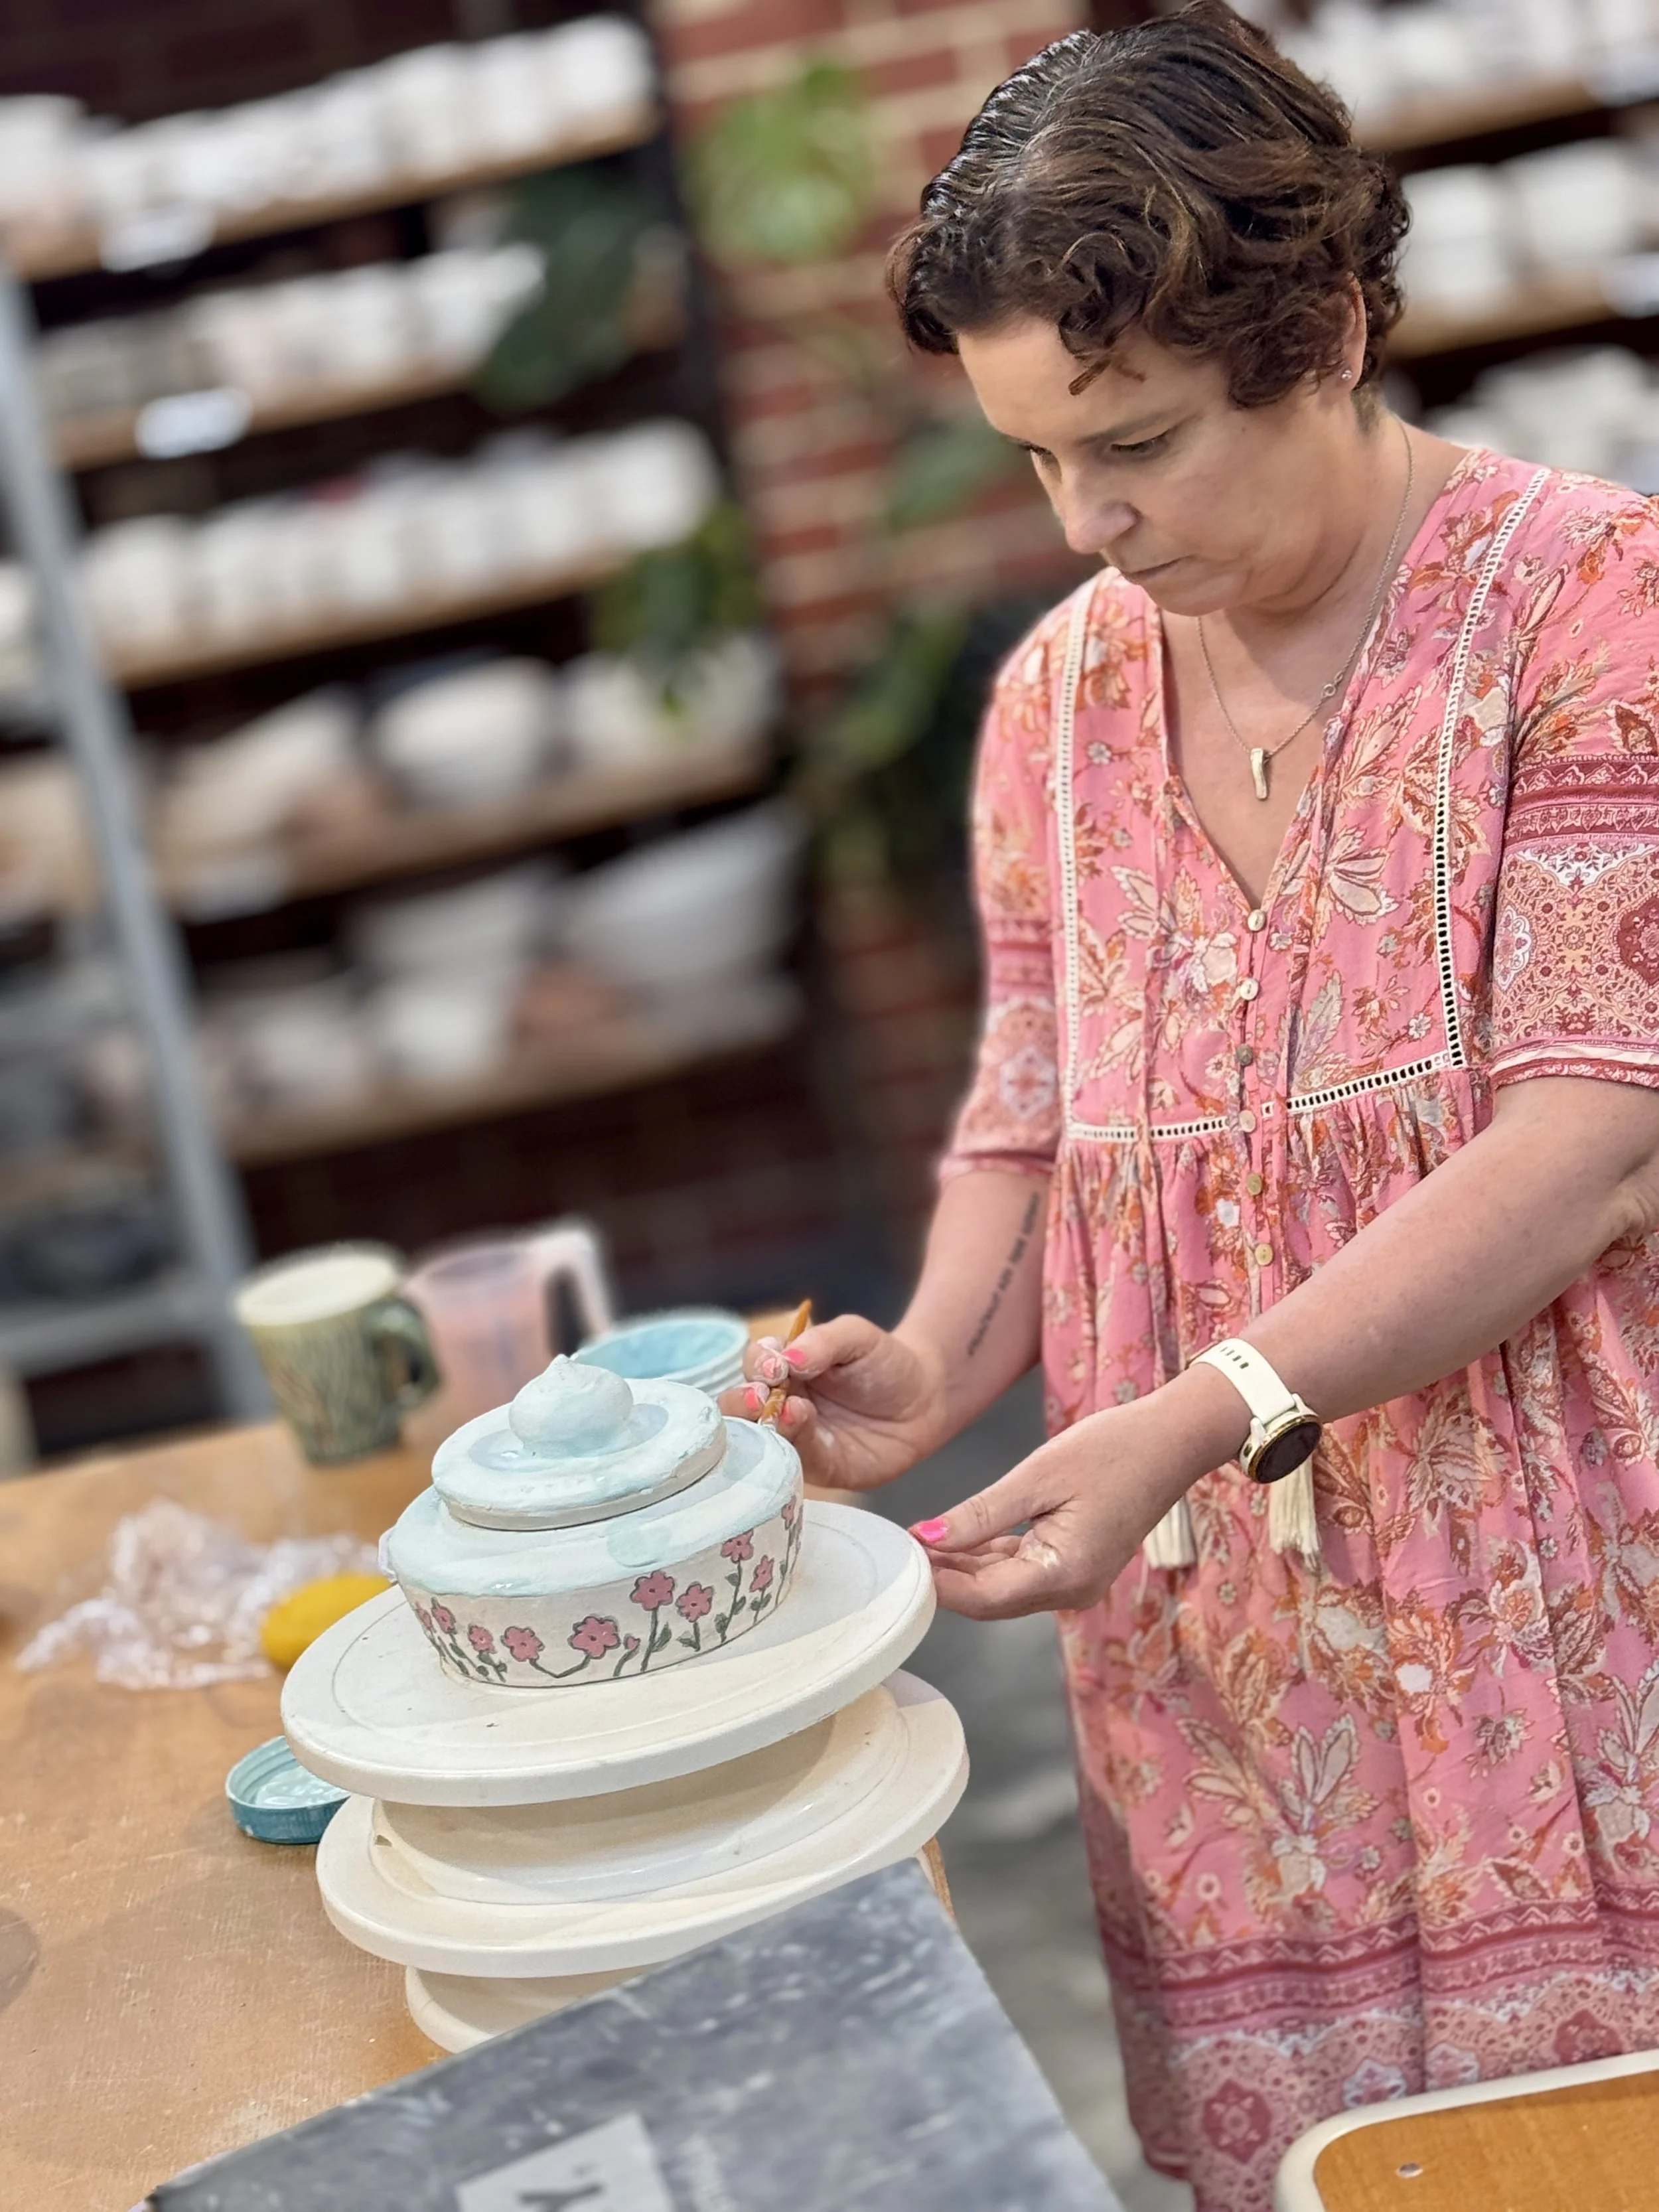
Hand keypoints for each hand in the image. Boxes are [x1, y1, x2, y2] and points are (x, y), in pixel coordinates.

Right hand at [719, 1316, 946, 1492]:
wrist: (927, 1399)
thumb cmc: (887, 1363)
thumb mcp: (857, 1337)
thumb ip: (823, 1342)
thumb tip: (786, 1359)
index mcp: (786, 1366)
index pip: (755, 1363)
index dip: (758, 1363)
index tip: (773, 1365)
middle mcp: (782, 1401)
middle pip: (741, 1404)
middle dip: (742, 1400)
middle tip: (760, 1396)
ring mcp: (797, 1436)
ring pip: (762, 1437)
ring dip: (764, 1425)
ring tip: (785, 1411)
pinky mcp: (817, 1465)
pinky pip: (796, 1460)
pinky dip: (795, 1445)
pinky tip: (803, 1426)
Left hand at [913, 1370, 1246, 1618]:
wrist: (1171, 1441)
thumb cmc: (1112, 1449)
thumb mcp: (1037, 1477)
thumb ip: (979, 1516)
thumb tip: (926, 1538)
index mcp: (1063, 1574)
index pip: (980, 1597)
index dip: (935, 1582)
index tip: (900, 1558)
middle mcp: (1071, 1592)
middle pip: (989, 1600)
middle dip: (944, 1578)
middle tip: (901, 1548)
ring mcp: (1077, 1583)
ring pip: (1003, 1589)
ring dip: (964, 1568)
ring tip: (921, 1541)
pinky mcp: (1078, 1567)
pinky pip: (1024, 1573)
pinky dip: (990, 1559)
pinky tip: (960, 1540)